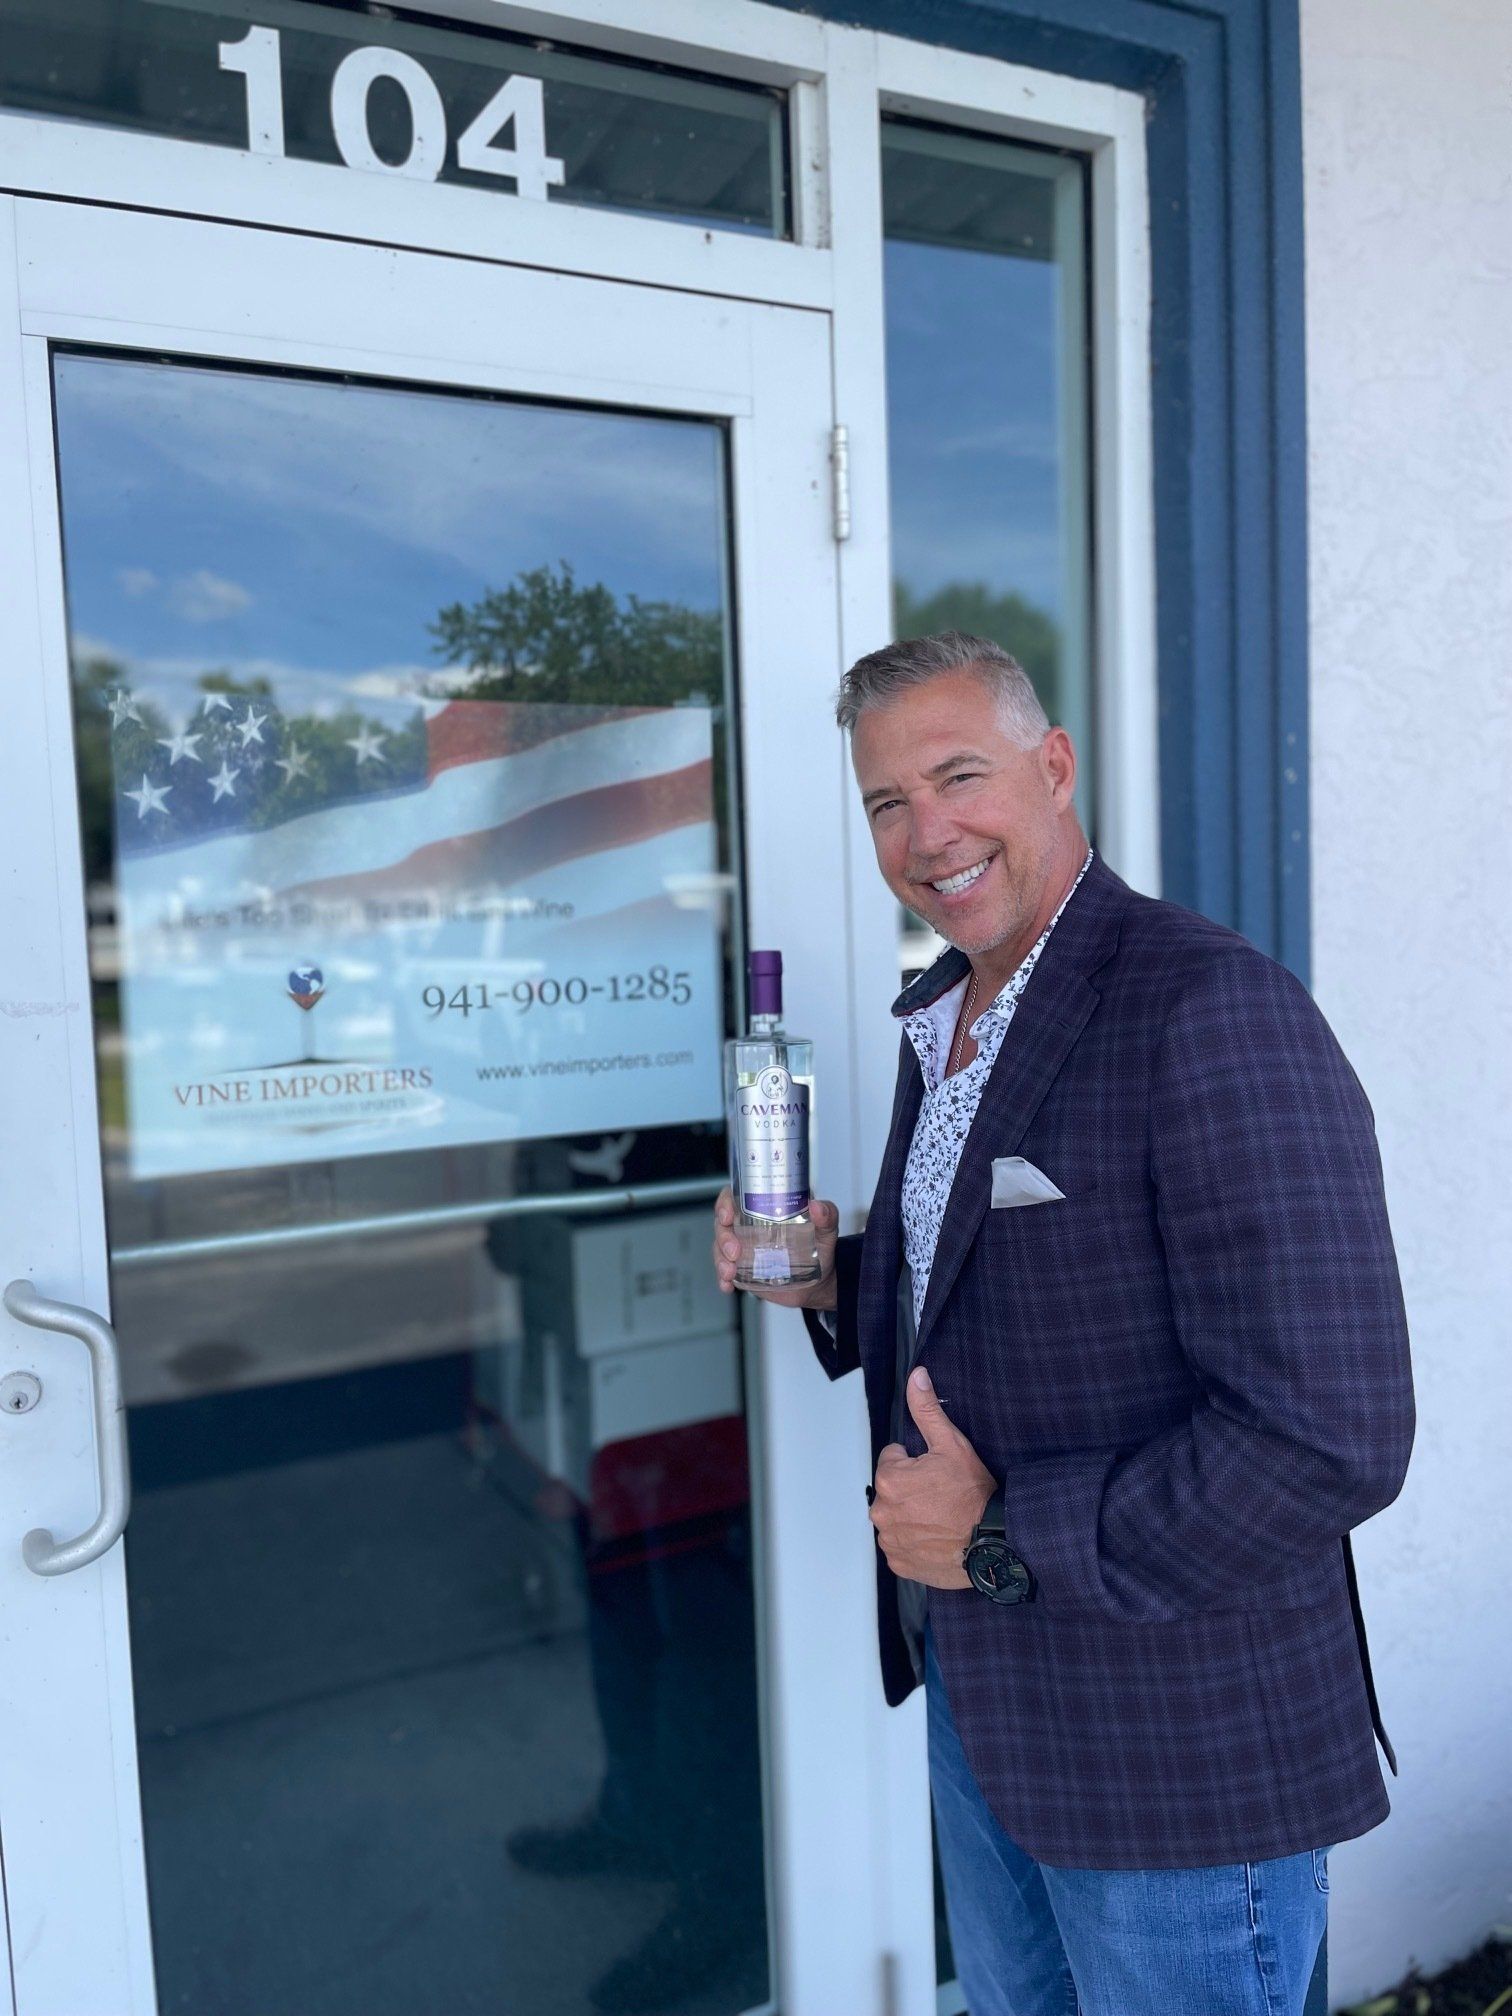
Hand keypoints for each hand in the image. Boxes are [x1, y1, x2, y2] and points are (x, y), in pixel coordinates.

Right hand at [710, 1186, 838, 1309]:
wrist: (819, 1283)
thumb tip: (817, 1206)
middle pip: (723, 1224)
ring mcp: (744, 1248)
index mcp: (765, 1209)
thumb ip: (826, 1216)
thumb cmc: (820, 1249)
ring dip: (720, 1259)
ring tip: (730, 1272)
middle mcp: (749, 1226)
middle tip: (735, 1252)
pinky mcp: (743, 1269)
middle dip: (723, 1237)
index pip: (736, 1197)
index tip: (727, 1215)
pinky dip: (723, 1279)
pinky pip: (725, 1272)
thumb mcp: (826, 1230)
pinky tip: (727, 1285)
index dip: (725, 1203)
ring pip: (720, 1248)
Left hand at [869, 1366, 996, 1587]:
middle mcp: (881, 1510)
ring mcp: (889, 1540)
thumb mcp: (953, 1444)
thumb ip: (927, 1410)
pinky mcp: (899, 1563)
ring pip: (896, 1517)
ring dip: (912, 1516)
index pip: (893, 1459)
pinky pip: (901, 1545)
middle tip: (942, 1496)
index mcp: (889, 1478)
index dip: (916, 1463)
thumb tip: (916, 1376)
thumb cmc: (973, 1496)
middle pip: (892, 1489)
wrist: (993, 1545)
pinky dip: (915, 1542)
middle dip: (911, 1490)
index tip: (936, 1474)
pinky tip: (936, 1538)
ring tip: (941, 1518)